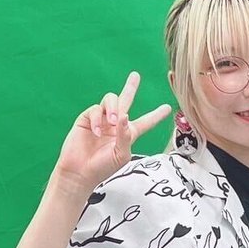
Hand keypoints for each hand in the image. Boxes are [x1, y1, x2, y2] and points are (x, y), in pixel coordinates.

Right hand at [53, 71, 171, 194]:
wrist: (81, 172)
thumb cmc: (103, 167)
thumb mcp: (121, 154)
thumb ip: (125, 135)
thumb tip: (125, 116)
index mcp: (129, 133)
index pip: (145, 122)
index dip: (156, 115)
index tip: (167, 108)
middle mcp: (116, 123)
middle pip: (125, 100)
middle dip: (130, 87)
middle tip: (136, 75)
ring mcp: (101, 119)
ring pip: (110, 100)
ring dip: (113, 107)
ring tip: (113, 121)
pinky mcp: (86, 119)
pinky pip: (94, 110)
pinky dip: (97, 119)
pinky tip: (97, 132)